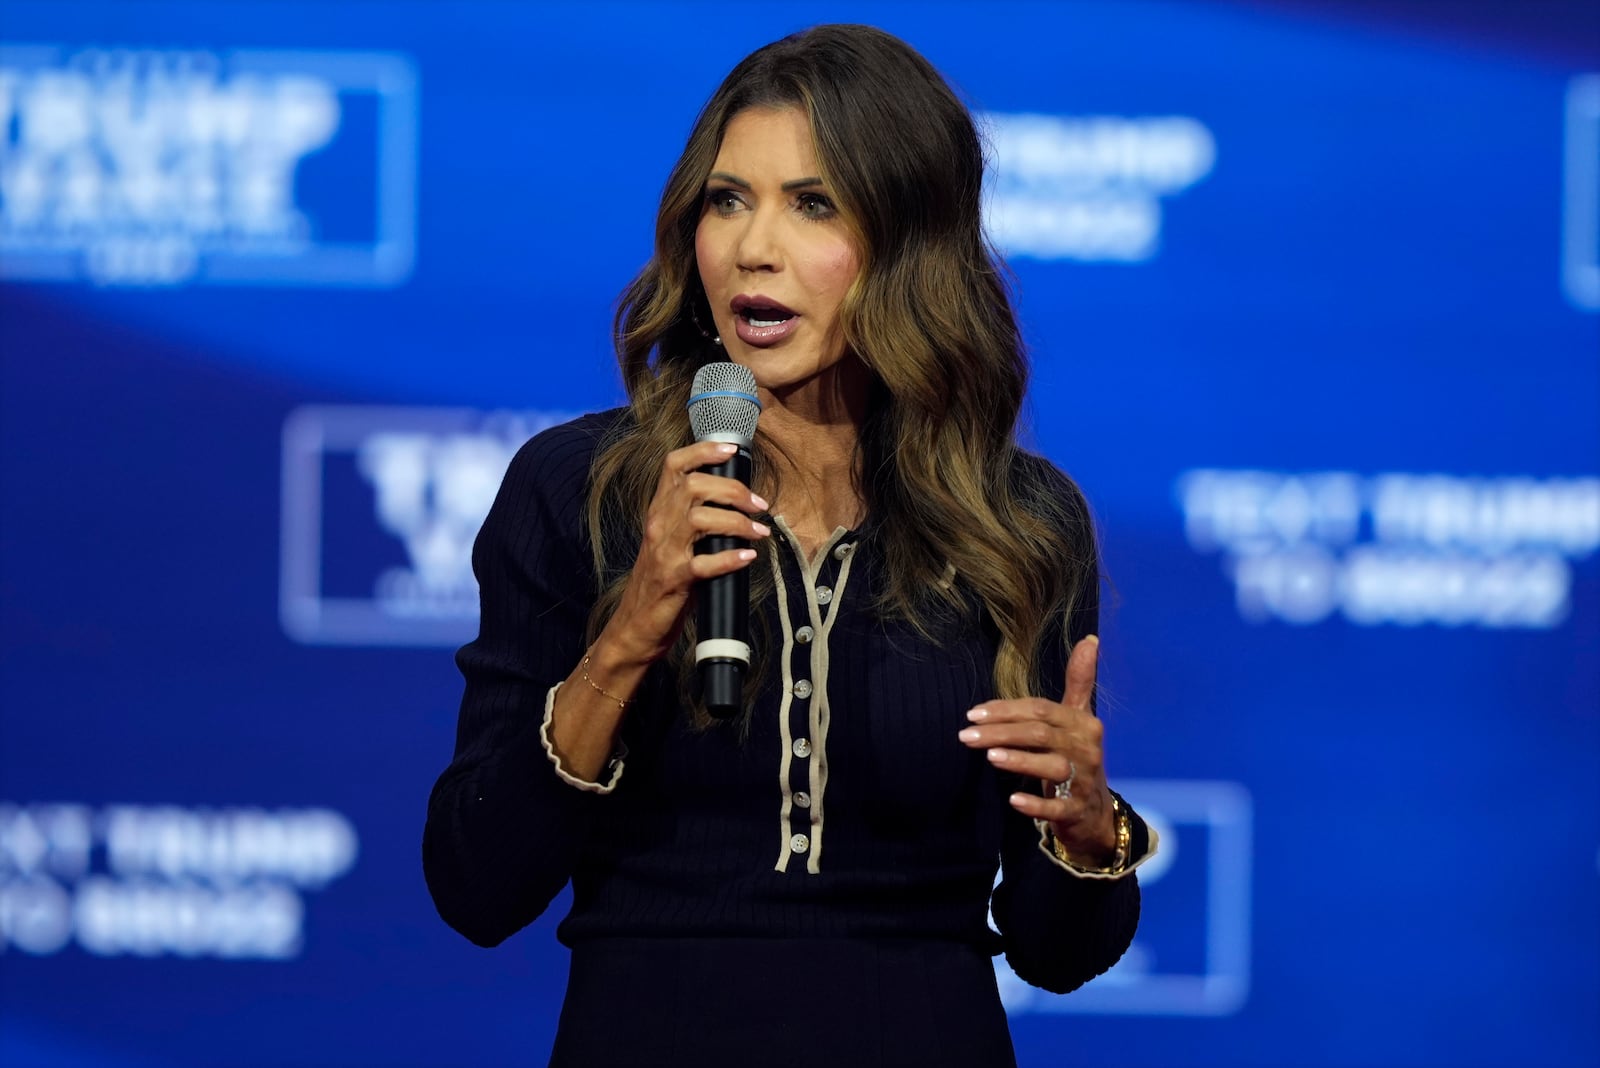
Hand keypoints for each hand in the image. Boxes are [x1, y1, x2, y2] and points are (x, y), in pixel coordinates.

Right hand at [604, 440, 770, 664]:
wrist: (634, 626)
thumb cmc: (660, 582)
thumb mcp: (670, 541)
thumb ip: (692, 519)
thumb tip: (737, 501)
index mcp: (658, 512)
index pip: (673, 466)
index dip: (702, 451)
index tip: (731, 450)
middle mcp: (658, 526)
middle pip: (694, 487)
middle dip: (733, 490)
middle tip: (759, 504)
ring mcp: (665, 553)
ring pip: (700, 520)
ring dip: (737, 522)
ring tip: (760, 531)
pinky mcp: (674, 581)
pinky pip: (704, 564)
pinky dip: (730, 559)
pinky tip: (748, 558)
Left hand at [957, 635, 1116, 862]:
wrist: (1093, 812)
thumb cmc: (1075, 757)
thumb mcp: (1077, 719)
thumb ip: (1080, 681)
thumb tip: (1090, 639)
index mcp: (1083, 723)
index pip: (1041, 709)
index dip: (1006, 709)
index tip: (973, 713)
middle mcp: (1087, 749)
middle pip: (1040, 734)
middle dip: (1001, 732)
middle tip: (965, 735)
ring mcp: (1084, 781)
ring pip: (1052, 767)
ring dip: (1020, 760)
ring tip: (989, 756)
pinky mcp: (1078, 810)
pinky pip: (1058, 808)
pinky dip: (1037, 804)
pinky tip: (1013, 799)